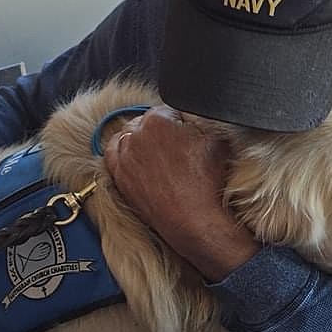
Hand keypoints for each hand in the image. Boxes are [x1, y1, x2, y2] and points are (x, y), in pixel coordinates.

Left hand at [104, 107, 258, 280]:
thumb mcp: (217, 141)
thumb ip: (204, 121)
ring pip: (130, 138)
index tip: (189, 132)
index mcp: (158, 121)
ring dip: (143, 141)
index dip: (182, 121)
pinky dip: (124, 153)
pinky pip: (114, 156)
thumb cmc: (207, 184)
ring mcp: (125, 158)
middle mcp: (136, 137)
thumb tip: (201, 116)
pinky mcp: (120, 178)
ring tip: (161, 153)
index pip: (169, 110)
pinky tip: (136, 156)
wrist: (196, 221)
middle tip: (179, 146)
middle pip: (147, 123)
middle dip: (162, 131)